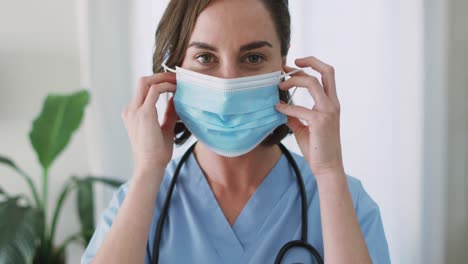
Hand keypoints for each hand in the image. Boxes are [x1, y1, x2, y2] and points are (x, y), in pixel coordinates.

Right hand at [121, 72, 177, 174]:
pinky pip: (155, 91)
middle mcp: (131, 109)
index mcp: (133, 113)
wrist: (150, 167)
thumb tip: (176, 100)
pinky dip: (167, 86)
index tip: (175, 83)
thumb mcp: (165, 128)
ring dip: (164, 78)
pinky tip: (177, 90)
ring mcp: (135, 111)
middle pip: (143, 81)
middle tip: (178, 77)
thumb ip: (168, 113)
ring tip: (179, 81)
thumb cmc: (157, 153)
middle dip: (161, 75)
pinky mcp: (144, 114)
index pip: (143, 89)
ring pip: (146, 81)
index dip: (159, 82)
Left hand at [275, 56, 343, 176]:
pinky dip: (286, 107)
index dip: (310, 65)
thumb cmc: (317, 148)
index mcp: (331, 103)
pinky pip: (299, 108)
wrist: (327, 167)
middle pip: (327, 71)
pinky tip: (276, 109)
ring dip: (293, 80)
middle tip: (287, 66)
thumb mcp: (303, 127)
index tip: (292, 66)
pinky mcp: (320, 121)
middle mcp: (332, 104)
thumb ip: (294, 115)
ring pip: (312, 83)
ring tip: (279, 86)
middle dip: (308, 62)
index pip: (326, 75)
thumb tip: (280, 105)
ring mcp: (328, 111)